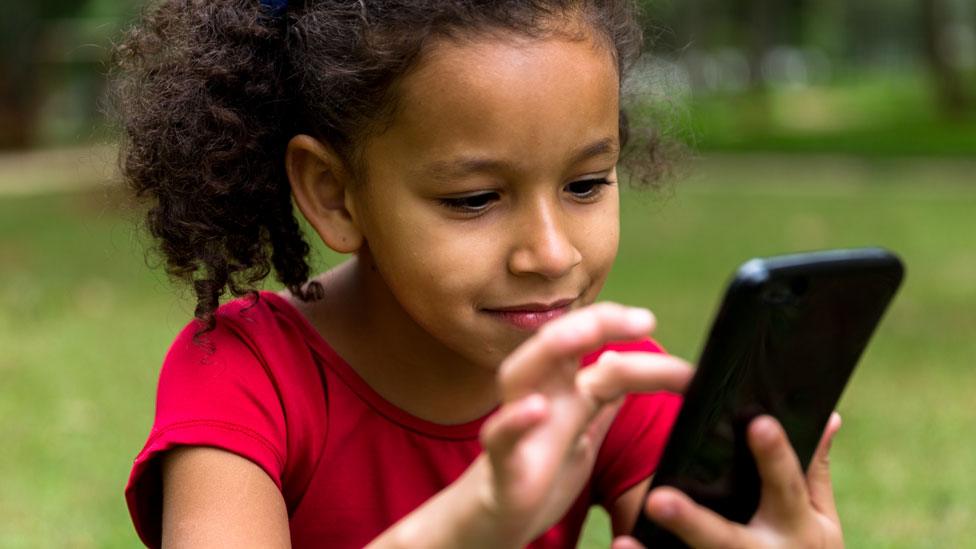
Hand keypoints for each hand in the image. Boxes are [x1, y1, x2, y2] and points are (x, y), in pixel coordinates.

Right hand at [477, 302, 692, 544]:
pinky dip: (516, 421)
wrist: (496, 522)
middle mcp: (539, 398)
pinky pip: (501, 437)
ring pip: (522, 372)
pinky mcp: (502, 463)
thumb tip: (618, 361)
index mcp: (563, 392)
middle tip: (642, 320)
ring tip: (587, 332)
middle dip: (597, 323)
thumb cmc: (537, 476)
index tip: (669, 344)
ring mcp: (518, 427)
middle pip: (559, 344)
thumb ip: (600, 399)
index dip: (631, 343)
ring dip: (553, 347)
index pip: (601, 354)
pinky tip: (536, 409)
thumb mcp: (582, 435)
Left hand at [613, 413, 843, 548]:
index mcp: (796, 527)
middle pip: (726, 539)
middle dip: (694, 522)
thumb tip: (827, 416)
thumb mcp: (821, 519)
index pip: (784, 485)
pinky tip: (622, 548)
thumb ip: (814, 471)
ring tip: (625, 541)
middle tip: (661, 498)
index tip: (758, 422)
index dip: (773, 456)